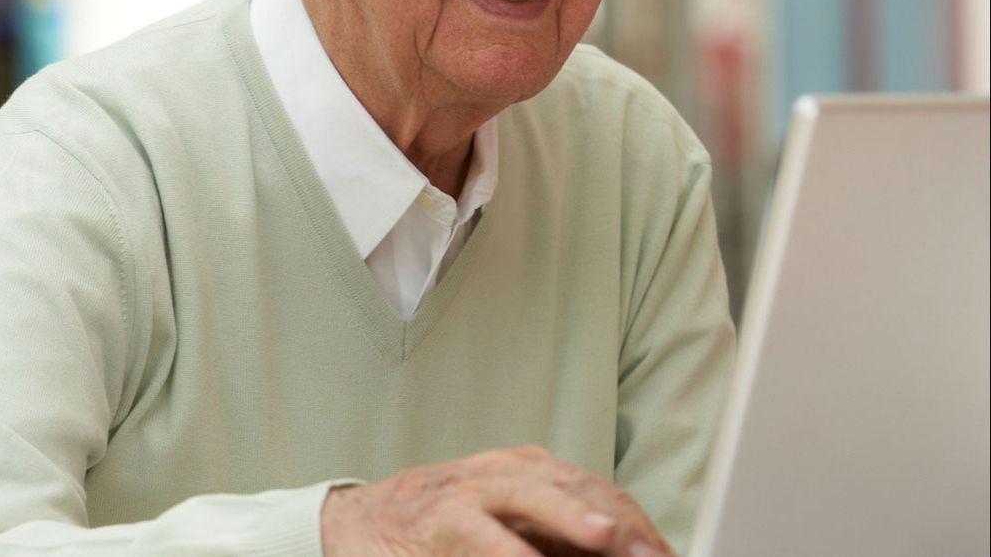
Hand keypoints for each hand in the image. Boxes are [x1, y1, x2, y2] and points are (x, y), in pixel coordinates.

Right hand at [319, 445, 672, 556]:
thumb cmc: (437, 531)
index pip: (597, 488)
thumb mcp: (502, 528)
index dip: (637, 523)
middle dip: (622, 524)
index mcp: (526, 471)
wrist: (356, 525)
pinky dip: (511, 556)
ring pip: (531, 496)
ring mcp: (469, 491)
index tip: (664, 553)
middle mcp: (503, 472)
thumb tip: (615, 553)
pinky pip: (482, 537)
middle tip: (656, 555)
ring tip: (608, 538)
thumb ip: (551, 538)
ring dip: (575, 519)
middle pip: (576, 485)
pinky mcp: (439, 520)